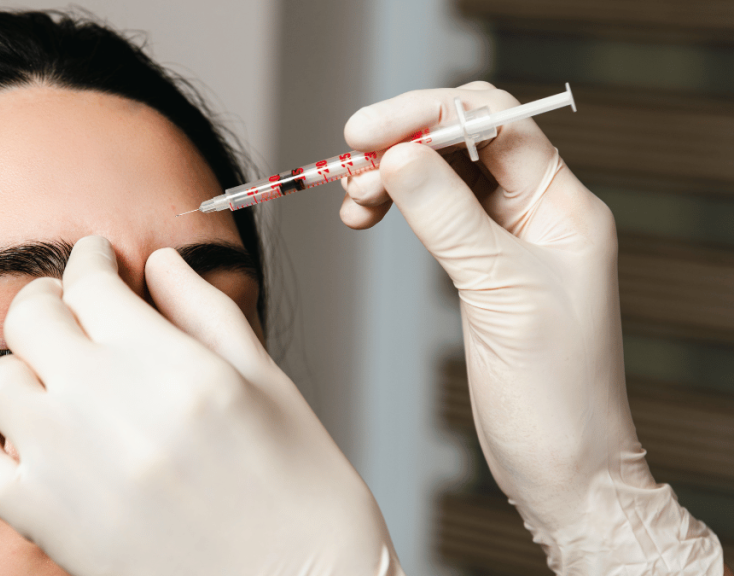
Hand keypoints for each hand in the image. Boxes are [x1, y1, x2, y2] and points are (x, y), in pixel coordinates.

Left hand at [0, 235, 402, 575]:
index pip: (92, 282)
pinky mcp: (46, 523)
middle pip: (31, 319)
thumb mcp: (268, 385)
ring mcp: (68, 467)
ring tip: (53, 377)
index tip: (97, 260)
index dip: (90, 260)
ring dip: (22, 367)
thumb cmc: (301, 492)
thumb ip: (206, 311)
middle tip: (68, 305)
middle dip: (47, 298)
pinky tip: (24, 438)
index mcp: (172, 367)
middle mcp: (109, 407)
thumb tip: (160, 262)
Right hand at [341, 83, 724, 574]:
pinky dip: (396, 207)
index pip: (493, 123)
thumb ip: (448, 219)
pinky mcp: (480, 268)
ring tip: (352, 202)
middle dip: (403, 142)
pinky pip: (433, 214)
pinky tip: (366, 219)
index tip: (365, 133)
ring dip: (391, 176)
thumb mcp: (501, 294)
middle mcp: (537, 212)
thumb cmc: (555, 391)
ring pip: (441, 177)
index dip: (427, 116)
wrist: (563, 466)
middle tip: (347, 166)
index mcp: (562, 206)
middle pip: (464, 141)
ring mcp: (507, 239)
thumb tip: (398, 156)